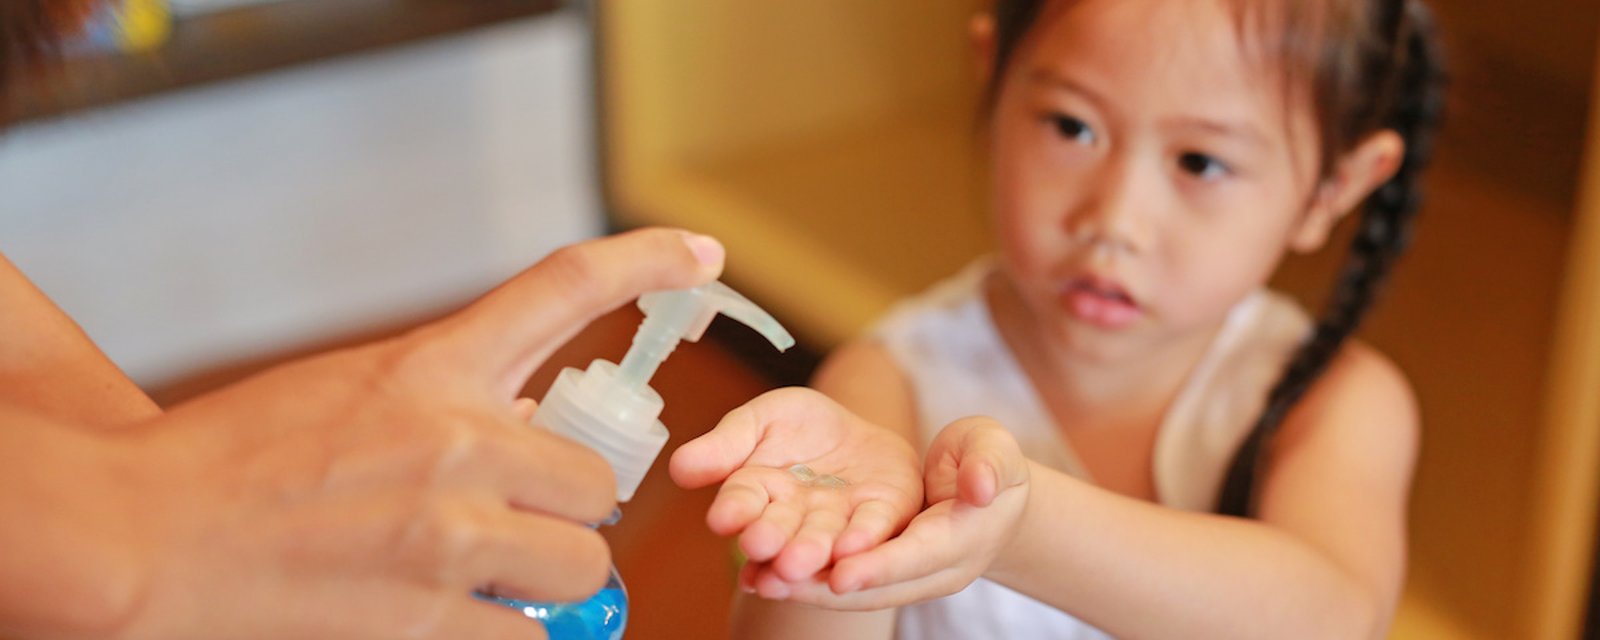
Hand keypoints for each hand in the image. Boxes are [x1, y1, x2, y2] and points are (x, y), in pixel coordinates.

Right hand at [3, 228, 725, 639]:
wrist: (142, 532)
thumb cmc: (238, 461)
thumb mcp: (354, 392)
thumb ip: (449, 401)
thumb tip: (532, 435)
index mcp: (431, 367)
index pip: (562, 288)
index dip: (646, 262)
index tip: (703, 256)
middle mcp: (455, 438)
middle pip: (597, 480)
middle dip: (568, 509)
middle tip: (520, 523)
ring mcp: (447, 531)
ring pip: (580, 562)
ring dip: (548, 579)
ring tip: (486, 579)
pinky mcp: (428, 616)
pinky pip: (532, 636)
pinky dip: (512, 635)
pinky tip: (462, 622)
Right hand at [669, 388, 921, 588]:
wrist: (861, 430)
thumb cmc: (802, 428)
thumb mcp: (764, 417)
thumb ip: (728, 441)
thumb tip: (678, 467)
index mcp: (760, 492)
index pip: (743, 501)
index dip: (734, 509)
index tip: (722, 517)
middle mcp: (797, 517)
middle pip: (781, 529)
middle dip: (771, 538)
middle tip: (761, 545)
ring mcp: (840, 520)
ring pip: (823, 538)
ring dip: (810, 552)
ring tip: (797, 562)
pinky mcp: (884, 513)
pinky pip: (873, 526)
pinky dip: (862, 538)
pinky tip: (852, 548)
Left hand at [746, 416, 1029, 609]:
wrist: (988, 492)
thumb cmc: (988, 459)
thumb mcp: (993, 448)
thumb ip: (987, 462)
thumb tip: (981, 485)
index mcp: (963, 539)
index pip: (919, 558)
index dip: (879, 567)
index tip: (839, 575)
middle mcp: (935, 572)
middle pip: (877, 588)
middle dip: (824, 588)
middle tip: (775, 581)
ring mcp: (910, 579)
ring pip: (854, 592)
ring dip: (806, 590)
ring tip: (757, 582)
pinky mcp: (886, 575)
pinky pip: (845, 581)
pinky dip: (806, 582)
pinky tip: (761, 577)